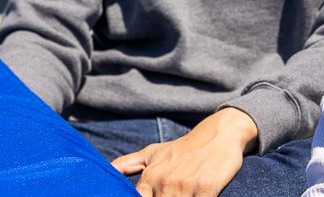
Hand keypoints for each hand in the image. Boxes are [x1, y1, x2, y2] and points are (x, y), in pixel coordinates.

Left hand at [111, 107, 257, 196]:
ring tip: (183, 195)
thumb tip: (105, 171)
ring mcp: (186, 186)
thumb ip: (127, 164)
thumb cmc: (183, 148)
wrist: (218, 134)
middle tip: (170, 195)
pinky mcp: (206, 189)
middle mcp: (165, 182)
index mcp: (150, 177)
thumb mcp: (153, 153)